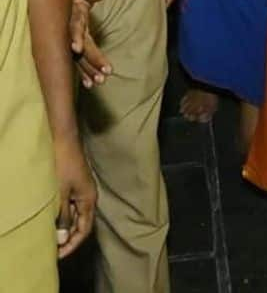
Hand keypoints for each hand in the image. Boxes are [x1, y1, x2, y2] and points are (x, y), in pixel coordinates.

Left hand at [53, 134, 95, 257]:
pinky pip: (70, 206)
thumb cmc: (64, 164)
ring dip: (64, 227)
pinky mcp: (74, 184)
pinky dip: (62, 215)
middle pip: (81, 224)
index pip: (84, 229)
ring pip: (75, 215)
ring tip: (50, 237)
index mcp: (89, 199)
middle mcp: (88, 196)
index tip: (58, 254)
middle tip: (52, 249)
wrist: (64, 138)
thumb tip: (63, 238)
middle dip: (68, 238)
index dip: (72, 244)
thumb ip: (63, 216)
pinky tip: (51, 219)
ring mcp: (81, 189)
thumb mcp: (61, 193)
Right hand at [71, 0, 111, 88]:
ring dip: (88, 71)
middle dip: (90, 62)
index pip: (74, 27)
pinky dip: (83, 72)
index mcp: (73, 15)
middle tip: (102, 77)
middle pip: (79, 48)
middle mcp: (70, 30)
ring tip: (98, 82)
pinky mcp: (72, 44)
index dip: (75, 37)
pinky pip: (77, 60)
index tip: (76, 49)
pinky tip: (89, 84)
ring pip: (78, 58)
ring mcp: (70, 39)